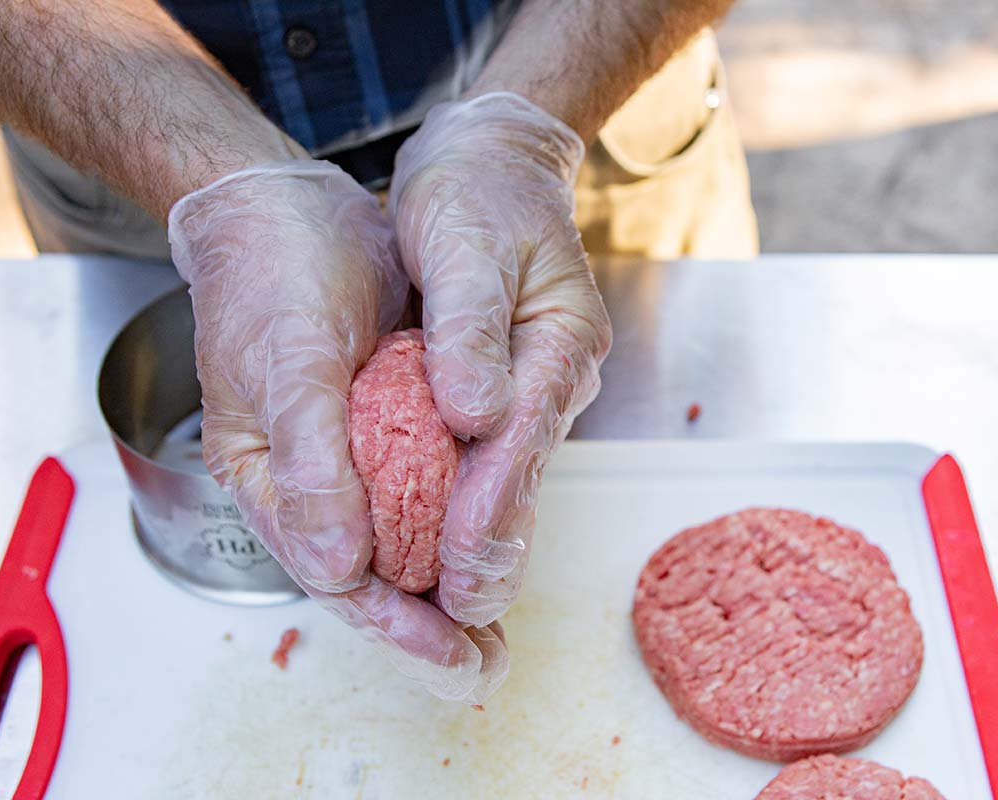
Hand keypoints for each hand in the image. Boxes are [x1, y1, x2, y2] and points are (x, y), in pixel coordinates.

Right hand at [168, 161, 507, 701]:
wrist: (289, 208)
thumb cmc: (274, 277)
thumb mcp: (292, 362)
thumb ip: (312, 464)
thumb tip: (337, 568)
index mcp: (271, 480)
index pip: (333, 574)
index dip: (392, 624)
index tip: (451, 655)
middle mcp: (308, 481)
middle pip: (368, 575)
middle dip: (424, 628)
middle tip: (484, 667)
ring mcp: (346, 456)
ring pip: (398, 542)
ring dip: (441, 588)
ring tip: (491, 633)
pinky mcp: (383, 425)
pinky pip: (420, 491)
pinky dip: (451, 525)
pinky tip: (485, 546)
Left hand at [389, 93, 612, 626]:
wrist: (492, 160)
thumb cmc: (476, 193)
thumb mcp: (465, 241)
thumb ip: (469, 330)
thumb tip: (475, 416)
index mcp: (559, 339)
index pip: (522, 440)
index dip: (490, 512)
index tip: (460, 573)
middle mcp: (556, 374)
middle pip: (524, 475)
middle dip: (492, 550)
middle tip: (459, 618)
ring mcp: (535, 386)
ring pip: (509, 477)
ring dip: (480, 542)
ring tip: (448, 607)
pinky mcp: (507, 390)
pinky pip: (489, 459)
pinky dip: (465, 506)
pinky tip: (438, 545)